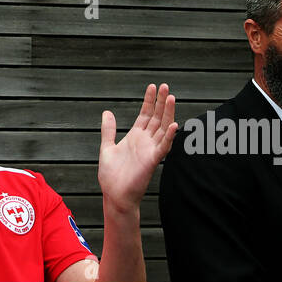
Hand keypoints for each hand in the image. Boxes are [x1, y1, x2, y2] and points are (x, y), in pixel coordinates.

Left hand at [97, 83, 177, 213]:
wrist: (114, 195)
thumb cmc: (111, 175)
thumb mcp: (107, 147)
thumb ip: (108, 130)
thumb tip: (107, 112)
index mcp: (135, 136)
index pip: (145, 114)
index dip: (149, 101)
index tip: (153, 86)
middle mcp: (145, 141)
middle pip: (156, 117)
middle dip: (161, 102)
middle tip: (166, 86)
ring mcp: (150, 150)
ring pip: (163, 128)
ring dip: (168, 114)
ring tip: (171, 98)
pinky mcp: (152, 161)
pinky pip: (163, 147)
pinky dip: (169, 136)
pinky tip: (174, 125)